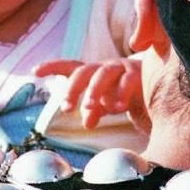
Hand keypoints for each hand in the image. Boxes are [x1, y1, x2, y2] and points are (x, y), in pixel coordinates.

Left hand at [34, 57, 148, 132]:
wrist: (155, 83)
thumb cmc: (122, 92)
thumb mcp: (105, 103)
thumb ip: (94, 110)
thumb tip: (86, 123)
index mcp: (92, 73)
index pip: (69, 67)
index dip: (52, 67)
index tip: (34, 71)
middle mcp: (103, 67)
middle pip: (83, 71)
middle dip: (73, 88)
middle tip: (66, 107)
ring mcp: (120, 68)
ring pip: (103, 74)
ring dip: (94, 90)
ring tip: (88, 107)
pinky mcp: (137, 74)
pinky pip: (127, 81)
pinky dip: (121, 93)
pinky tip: (117, 107)